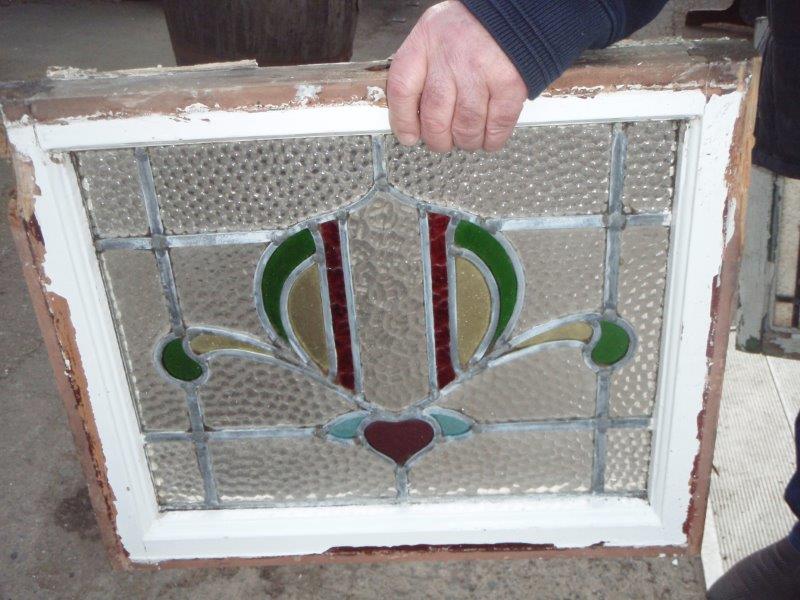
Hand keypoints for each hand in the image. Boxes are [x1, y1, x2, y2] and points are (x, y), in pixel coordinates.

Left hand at [387, 0, 526, 152]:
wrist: (514, 12)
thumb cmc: (471, 28)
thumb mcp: (433, 36)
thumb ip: (420, 71)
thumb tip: (411, 117)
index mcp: (425, 41)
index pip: (402, 90)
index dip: (403, 121)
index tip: (408, 136)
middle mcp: (451, 56)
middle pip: (434, 117)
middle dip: (437, 139)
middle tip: (442, 141)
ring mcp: (481, 71)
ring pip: (466, 127)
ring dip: (466, 141)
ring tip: (467, 137)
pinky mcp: (509, 84)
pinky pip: (497, 126)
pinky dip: (491, 139)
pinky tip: (488, 136)